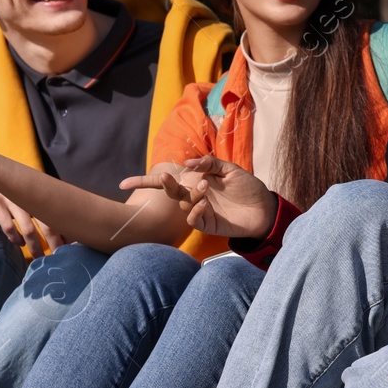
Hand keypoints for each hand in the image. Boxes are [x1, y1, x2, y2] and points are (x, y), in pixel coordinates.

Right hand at [0, 180, 63, 257]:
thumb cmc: (10, 187)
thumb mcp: (27, 192)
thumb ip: (40, 205)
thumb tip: (59, 229)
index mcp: (39, 194)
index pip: (58, 215)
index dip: (66, 231)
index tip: (71, 245)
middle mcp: (29, 197)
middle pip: (47, 224)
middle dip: (54, 242)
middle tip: (59, 256)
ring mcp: (12, 200)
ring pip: (28, 228)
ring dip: (35, 245)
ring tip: (40, 257)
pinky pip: (8, 225)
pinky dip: (15, 237)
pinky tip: (19, 244)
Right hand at [123, 156, 275, 238]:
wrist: (264, 207)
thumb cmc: (247, 187)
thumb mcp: (230, 170)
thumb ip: (210, 164)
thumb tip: (186, 164)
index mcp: (195, 181)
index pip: (166, 181)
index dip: (144, 182)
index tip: (124, 184)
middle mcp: (192, 195)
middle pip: (169, 192)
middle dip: (164, 184)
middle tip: (165, 177)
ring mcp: (198, 210)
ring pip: (182, 204)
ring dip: (189, 194)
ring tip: (205, 186)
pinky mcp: (206, 224)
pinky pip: (192, 219)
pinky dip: (195, 210)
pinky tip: (205, 203)